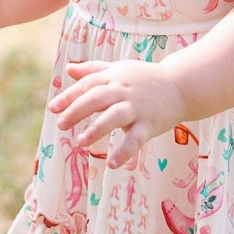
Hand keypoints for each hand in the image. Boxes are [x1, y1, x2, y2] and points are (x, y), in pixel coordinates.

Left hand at [50, 60, 186, 167]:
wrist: (181, 85)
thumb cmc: (145, 79)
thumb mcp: (119, 70)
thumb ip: (93, 70)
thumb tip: (69, 70)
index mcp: (114, 77)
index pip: (87, 85)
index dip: (69, 96)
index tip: (53, 108)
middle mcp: (123, 91)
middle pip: (96, 98)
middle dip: (77, 111)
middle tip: (61, 124)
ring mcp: (137, 107)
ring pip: (114, 116)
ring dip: (97, 128)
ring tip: (82, 142)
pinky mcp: (150, 123)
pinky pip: (136, 138)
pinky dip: (124, 151)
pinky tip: (111, 163)